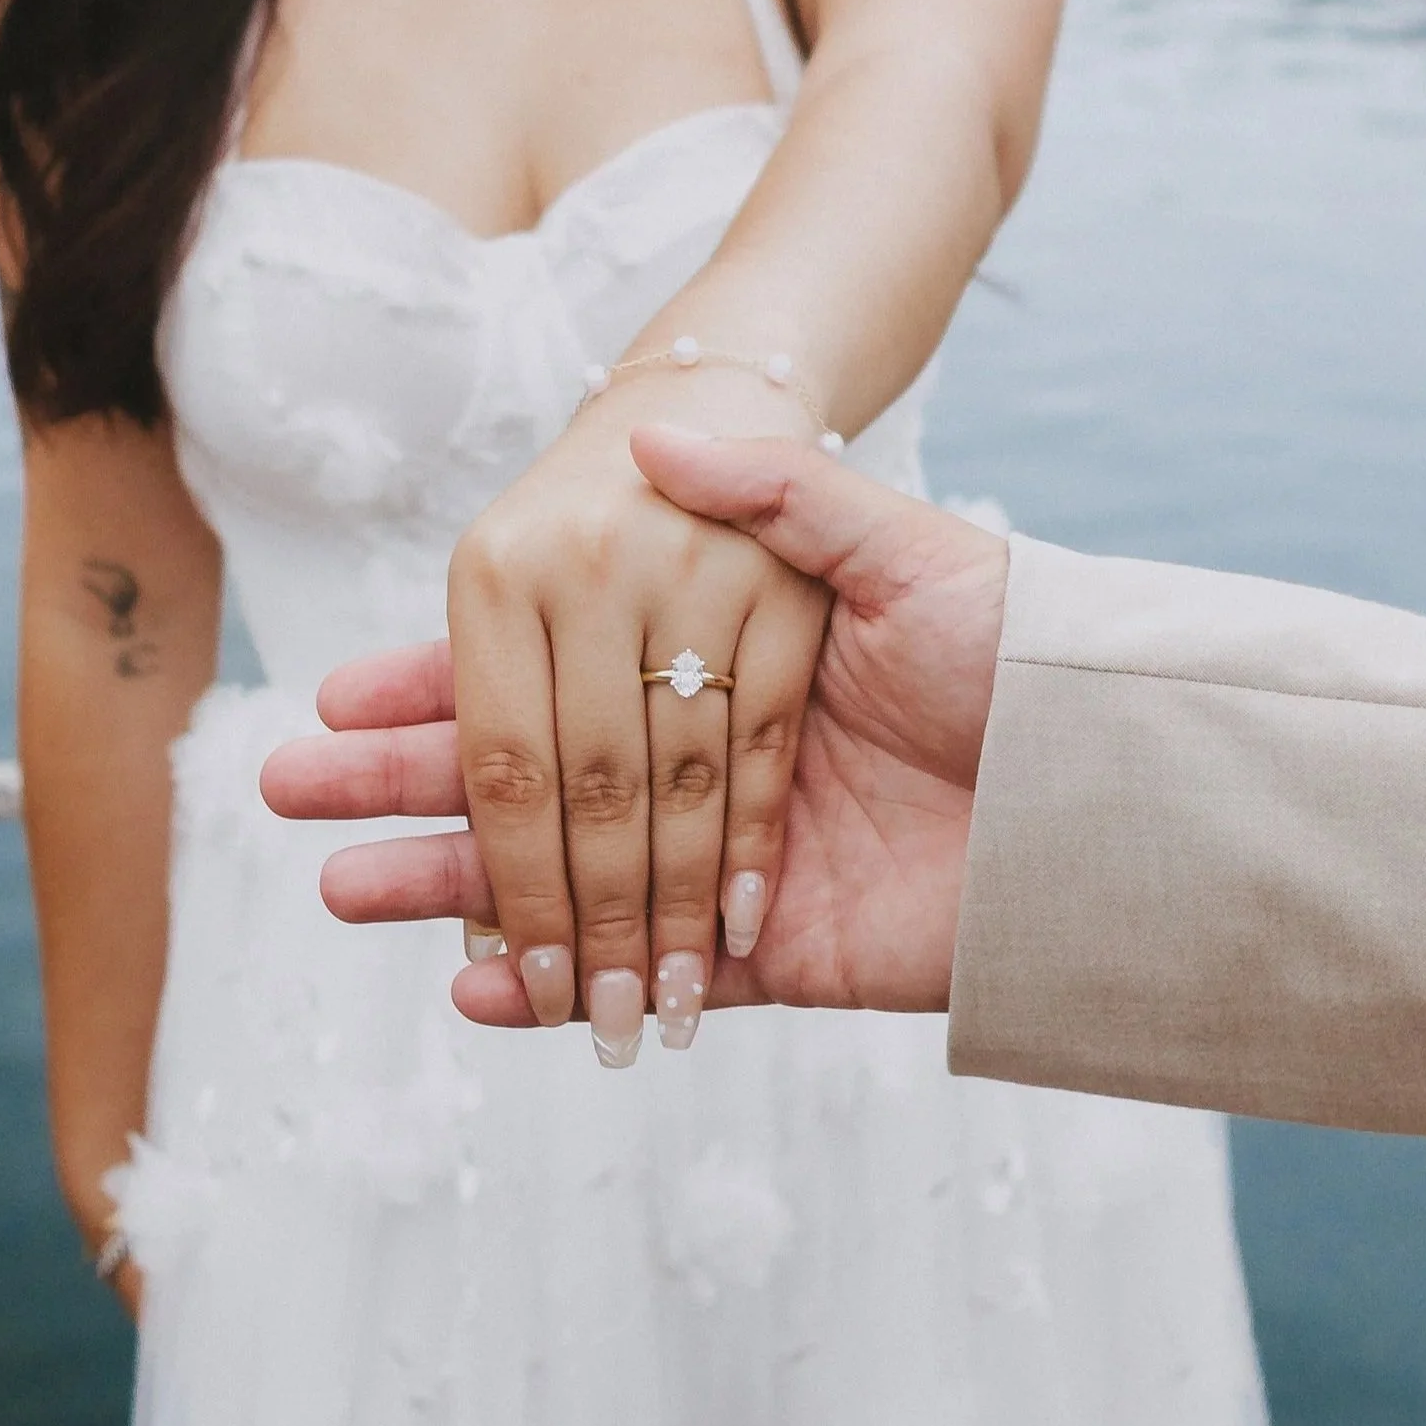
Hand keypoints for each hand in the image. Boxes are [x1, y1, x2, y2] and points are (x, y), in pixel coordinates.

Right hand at [262, 430, 1009, 1019]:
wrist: (1135, 784)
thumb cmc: (1026, 648)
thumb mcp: (903, 550)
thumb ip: (783, 497)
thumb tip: (657, 433)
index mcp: (708, 665)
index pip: (546, 678)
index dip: (438, 690)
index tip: (339, 699)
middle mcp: (703, 762)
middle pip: (527, 785)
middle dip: (409, 795)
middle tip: (291, 800)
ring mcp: (732, 866)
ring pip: (564, 889)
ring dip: (452, 897)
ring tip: (343, 895)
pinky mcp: (783, 957)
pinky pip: (650, 978)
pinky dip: (557, 992)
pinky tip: (470, 989)